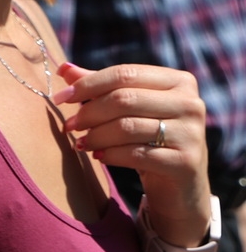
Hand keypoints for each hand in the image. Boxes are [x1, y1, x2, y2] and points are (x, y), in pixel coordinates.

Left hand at [56, 62, 211, 241]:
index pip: (125, 73)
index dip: (87, 84)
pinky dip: (110, 155)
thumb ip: (101, 87)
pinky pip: (135, 154)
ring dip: (95, 136)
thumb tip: (63, 69)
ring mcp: (191, 133)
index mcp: (178, 81)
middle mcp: (190, 103)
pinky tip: (99, 156)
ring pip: (127, 127)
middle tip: (69, 125)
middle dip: (89, 112)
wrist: (178, 182)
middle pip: (124, 99)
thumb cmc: (148, 138)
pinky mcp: (184, 161)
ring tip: (81, 143)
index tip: (60, 97)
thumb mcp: (129, 109)